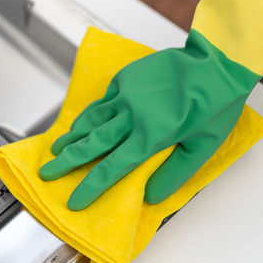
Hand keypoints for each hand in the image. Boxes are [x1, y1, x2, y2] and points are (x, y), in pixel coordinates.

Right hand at [39, 30, 259, 209]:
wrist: (215, 61)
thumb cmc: (216, 105)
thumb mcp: (202, 147)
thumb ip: (174, 173)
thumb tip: (151, 196)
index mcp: (150, 136)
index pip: (112, 168)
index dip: (90, 187)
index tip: (74, 200)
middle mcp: (131, 116)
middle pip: (91, 144)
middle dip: (66, 162)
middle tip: (46, 173)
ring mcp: (125, 94)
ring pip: (91, 120)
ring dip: (72, 136)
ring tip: (56, 148)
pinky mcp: (126, 78)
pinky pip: (103, 100)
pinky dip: (90, 114)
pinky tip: (84, 122)